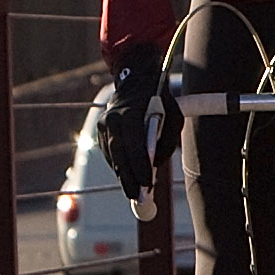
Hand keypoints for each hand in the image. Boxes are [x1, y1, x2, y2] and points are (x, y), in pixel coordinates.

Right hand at [104, 46, 171, 215]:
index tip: (147, 184)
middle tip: (136, 196)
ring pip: (112, 155)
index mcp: (131, 114)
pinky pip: (109, 151)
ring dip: (122, 173)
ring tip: (133, 190)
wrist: (137, 77)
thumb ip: (165, 141)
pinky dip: (118, 163)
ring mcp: (104, 124)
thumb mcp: (173, 117)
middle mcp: (113, 119)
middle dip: (128, 177)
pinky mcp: (101, 128)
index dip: (140, 166)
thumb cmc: (161, 99)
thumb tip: (156, 166)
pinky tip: (127, 175)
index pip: (134, 145)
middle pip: (119, 155)